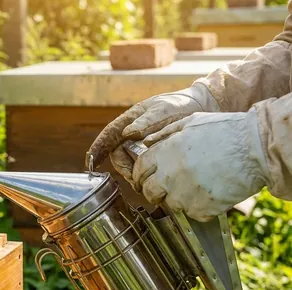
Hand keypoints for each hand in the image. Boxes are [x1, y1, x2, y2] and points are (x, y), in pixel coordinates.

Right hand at [86, 83, 218, 183]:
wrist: (201, 108)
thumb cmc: (179, 105)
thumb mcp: (163, 109)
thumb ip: (146, 121)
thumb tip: (127, 133)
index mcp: (130, 120)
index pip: (109, 136)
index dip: (98, 149)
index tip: (90, 162)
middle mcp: (132, 133)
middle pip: (119, 155)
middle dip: (124, 169)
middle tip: (136, 180)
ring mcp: (142, 144)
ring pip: (131, 162)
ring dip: (136, 173)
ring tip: (146, 182)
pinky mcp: (154, 153)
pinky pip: (144, 165)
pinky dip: (146, 174)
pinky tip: (154, 180)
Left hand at [133, 110, 268, 221]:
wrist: (257, 147)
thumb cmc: (226, 130)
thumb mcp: (192, 122)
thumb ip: (165, 133)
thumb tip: (146, 141)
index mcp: (165, 152)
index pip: (139, 170)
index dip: (140, 175)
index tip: (144, 178)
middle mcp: (170, 175)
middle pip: (149, 192)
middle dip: (153, 191)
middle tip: (164, 189)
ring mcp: (185, 194)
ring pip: (170, 204)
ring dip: (178, 198)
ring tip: (196, 186)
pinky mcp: (201, 209)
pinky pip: (192, 213)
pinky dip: (200, 207)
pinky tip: (212, 193)